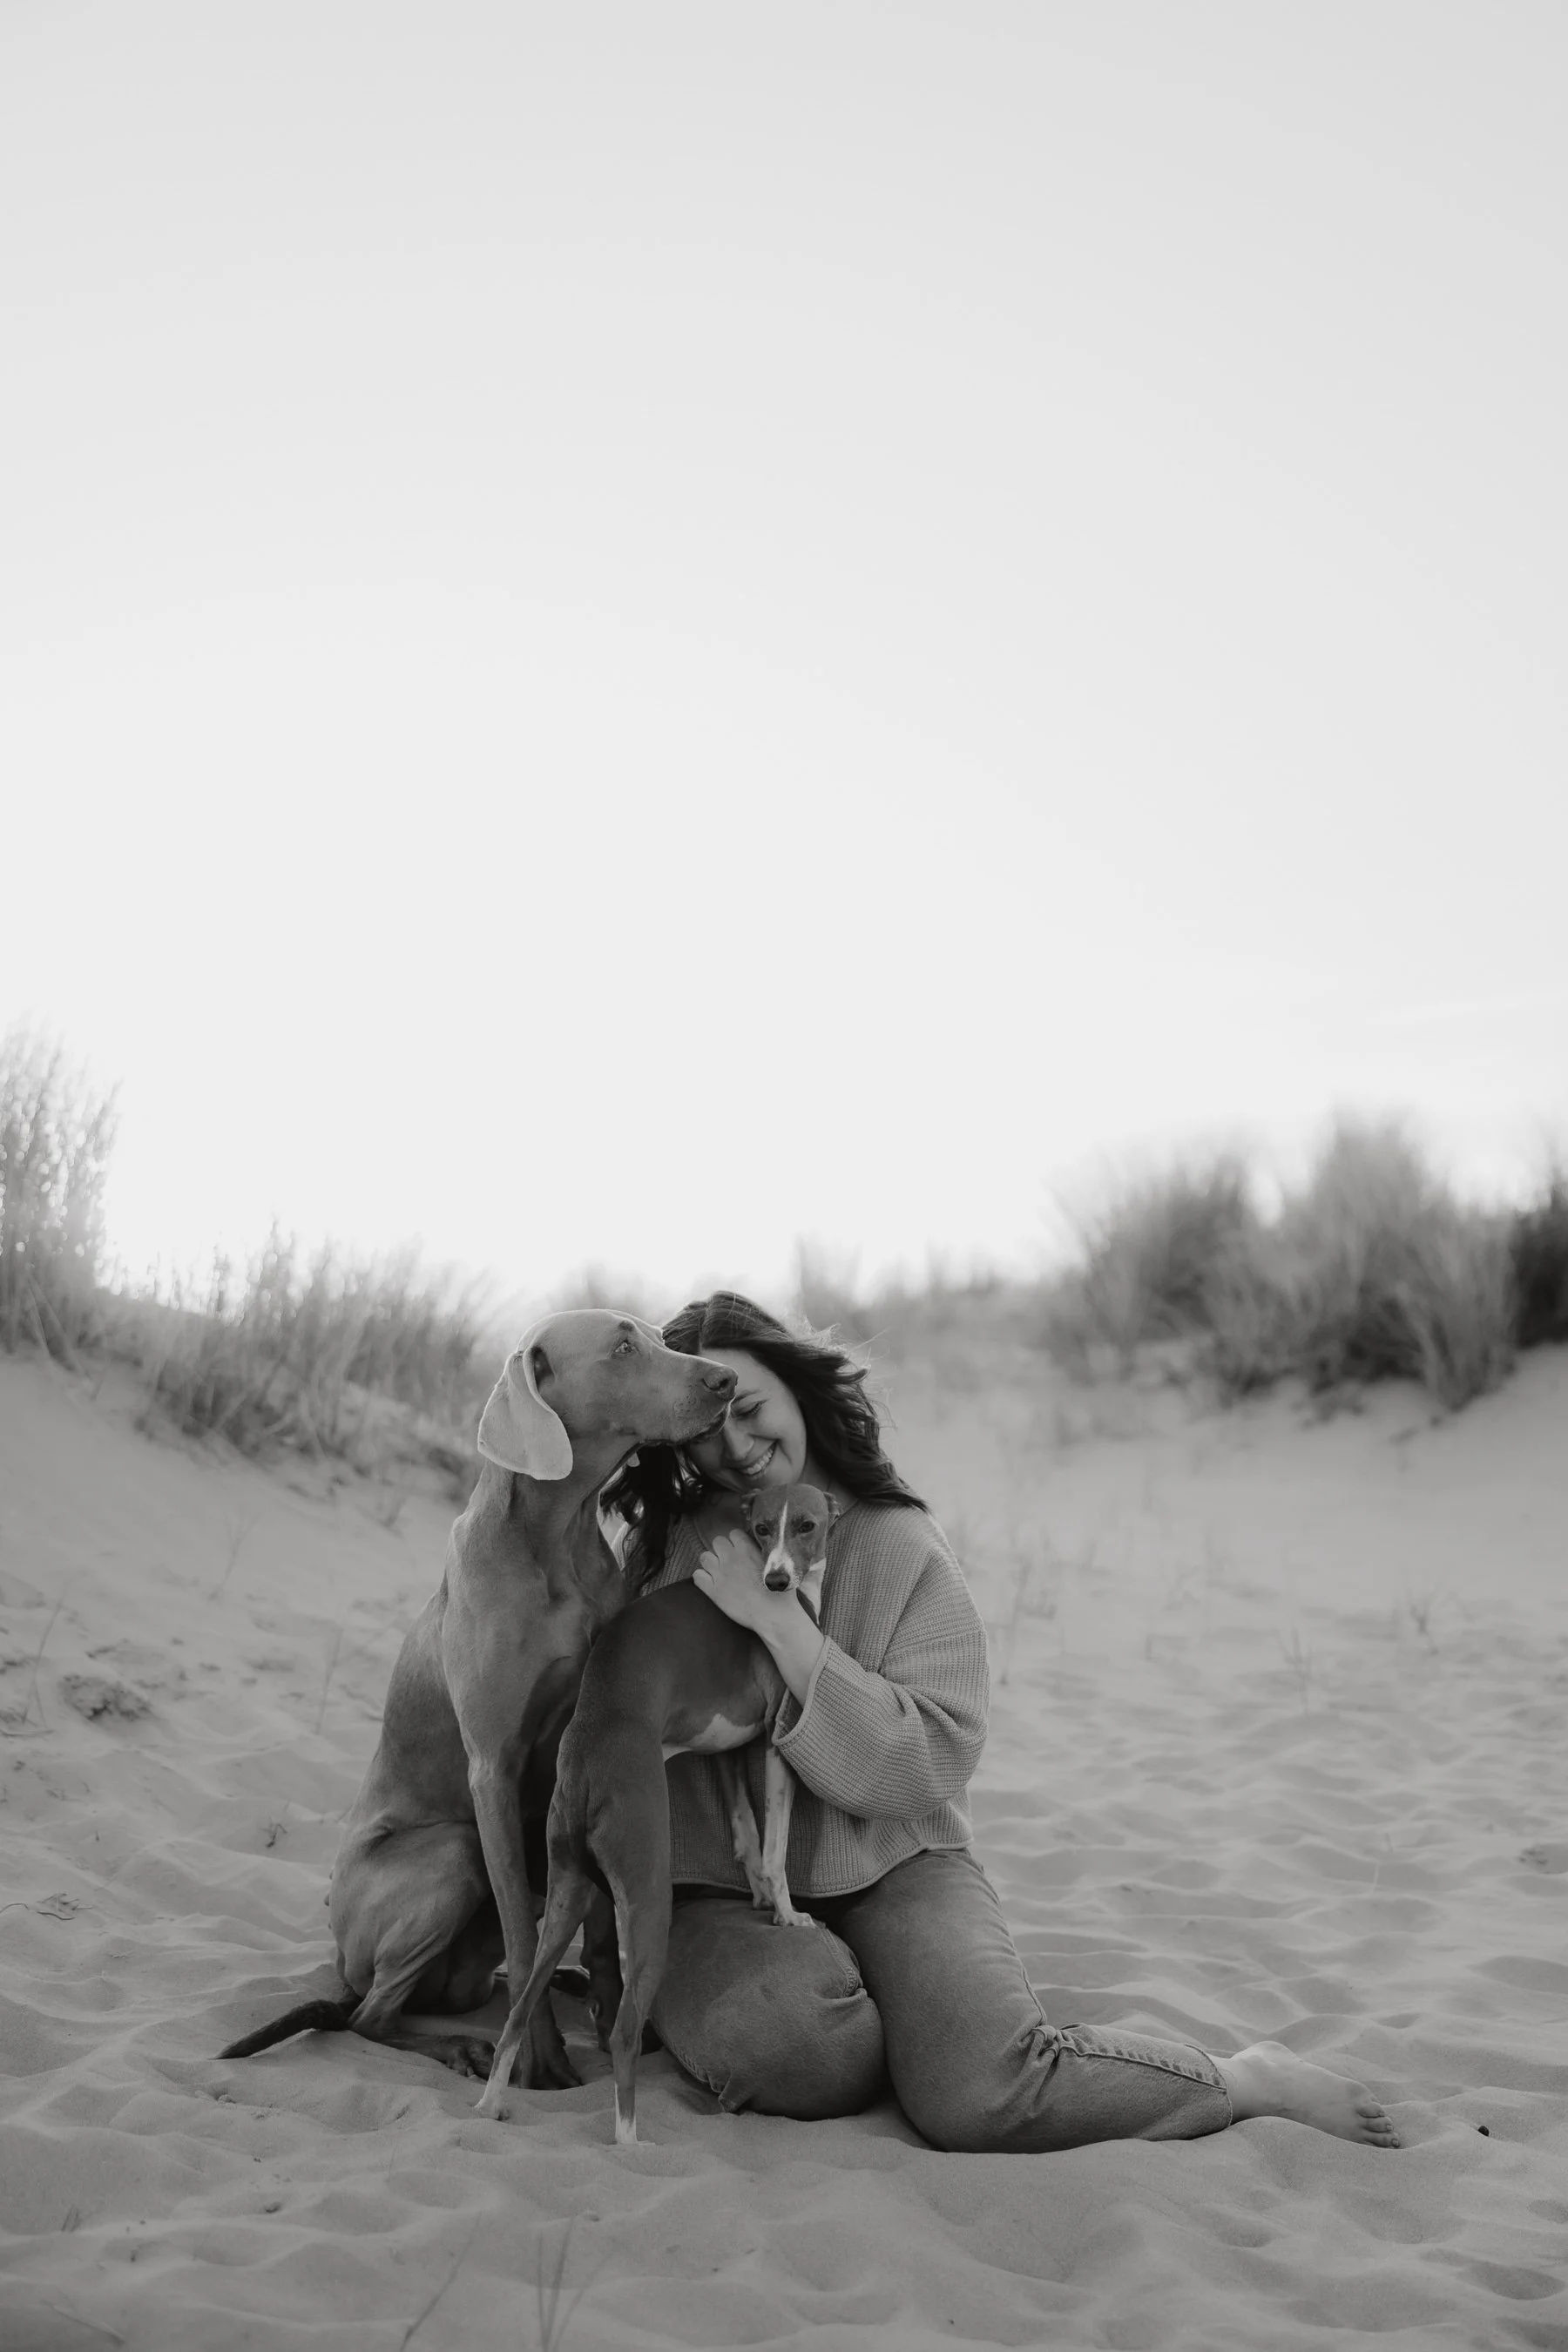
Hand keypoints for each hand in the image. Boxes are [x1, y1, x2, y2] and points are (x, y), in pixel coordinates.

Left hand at [694, 1530, 826, 1704]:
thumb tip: (795, 1552)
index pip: (732, 1533)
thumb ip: (777, 1557)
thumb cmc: (782, 1594)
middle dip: (722, 1551)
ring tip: (719, 1574)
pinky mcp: (712, 1590)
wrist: (773, 1616)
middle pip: (716, 1541)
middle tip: (730, 1564)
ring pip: (704, 1556)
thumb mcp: (782, 1568)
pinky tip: (711, 1586)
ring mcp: (720, 1572)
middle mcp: (731, 1556)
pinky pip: (697, 1576)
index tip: (740, 1553)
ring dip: (710, 1564)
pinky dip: (702, 1580)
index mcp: (747, 1548)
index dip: (736, 1543)